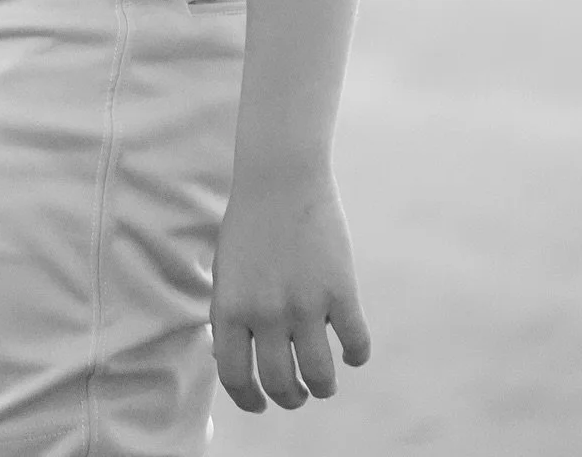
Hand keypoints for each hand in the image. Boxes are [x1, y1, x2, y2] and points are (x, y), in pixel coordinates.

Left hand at [210, 166, 371, 412]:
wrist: (280, 177)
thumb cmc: (249, 223)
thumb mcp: (225, 271)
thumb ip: (230, 315)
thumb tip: (235, 363)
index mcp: (231, 308)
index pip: (236, 377)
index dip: (249, 400)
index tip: (260, 404)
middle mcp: (266, 314)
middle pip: (281, 384)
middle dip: (290, 398)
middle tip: (296, 394)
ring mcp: (305, 305)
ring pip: (321, 377)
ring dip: (322, 387)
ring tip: (322, 382)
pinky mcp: (340, 292)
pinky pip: (356, 345)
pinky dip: (356, 356)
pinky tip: (350, 352)